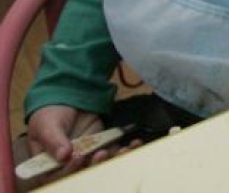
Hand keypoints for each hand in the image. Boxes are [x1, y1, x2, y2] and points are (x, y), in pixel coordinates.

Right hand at [24, 105, 140, 185]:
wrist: (68, 100)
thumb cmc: (50, 115)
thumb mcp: (47, 125)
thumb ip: (54, 140)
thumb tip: (64, 155)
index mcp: (49, 165)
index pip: (57, 176)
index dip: (69, 170)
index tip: (78, 157)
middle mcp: (68, 165)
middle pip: (82, 173)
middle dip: (95, 166)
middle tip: (103, 153)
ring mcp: (86, 157)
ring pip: (100, 165)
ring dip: (113, 159)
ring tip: (123, 150)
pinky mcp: (101, 148)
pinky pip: (113, 153)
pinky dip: (124, 150)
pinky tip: (134, 144)